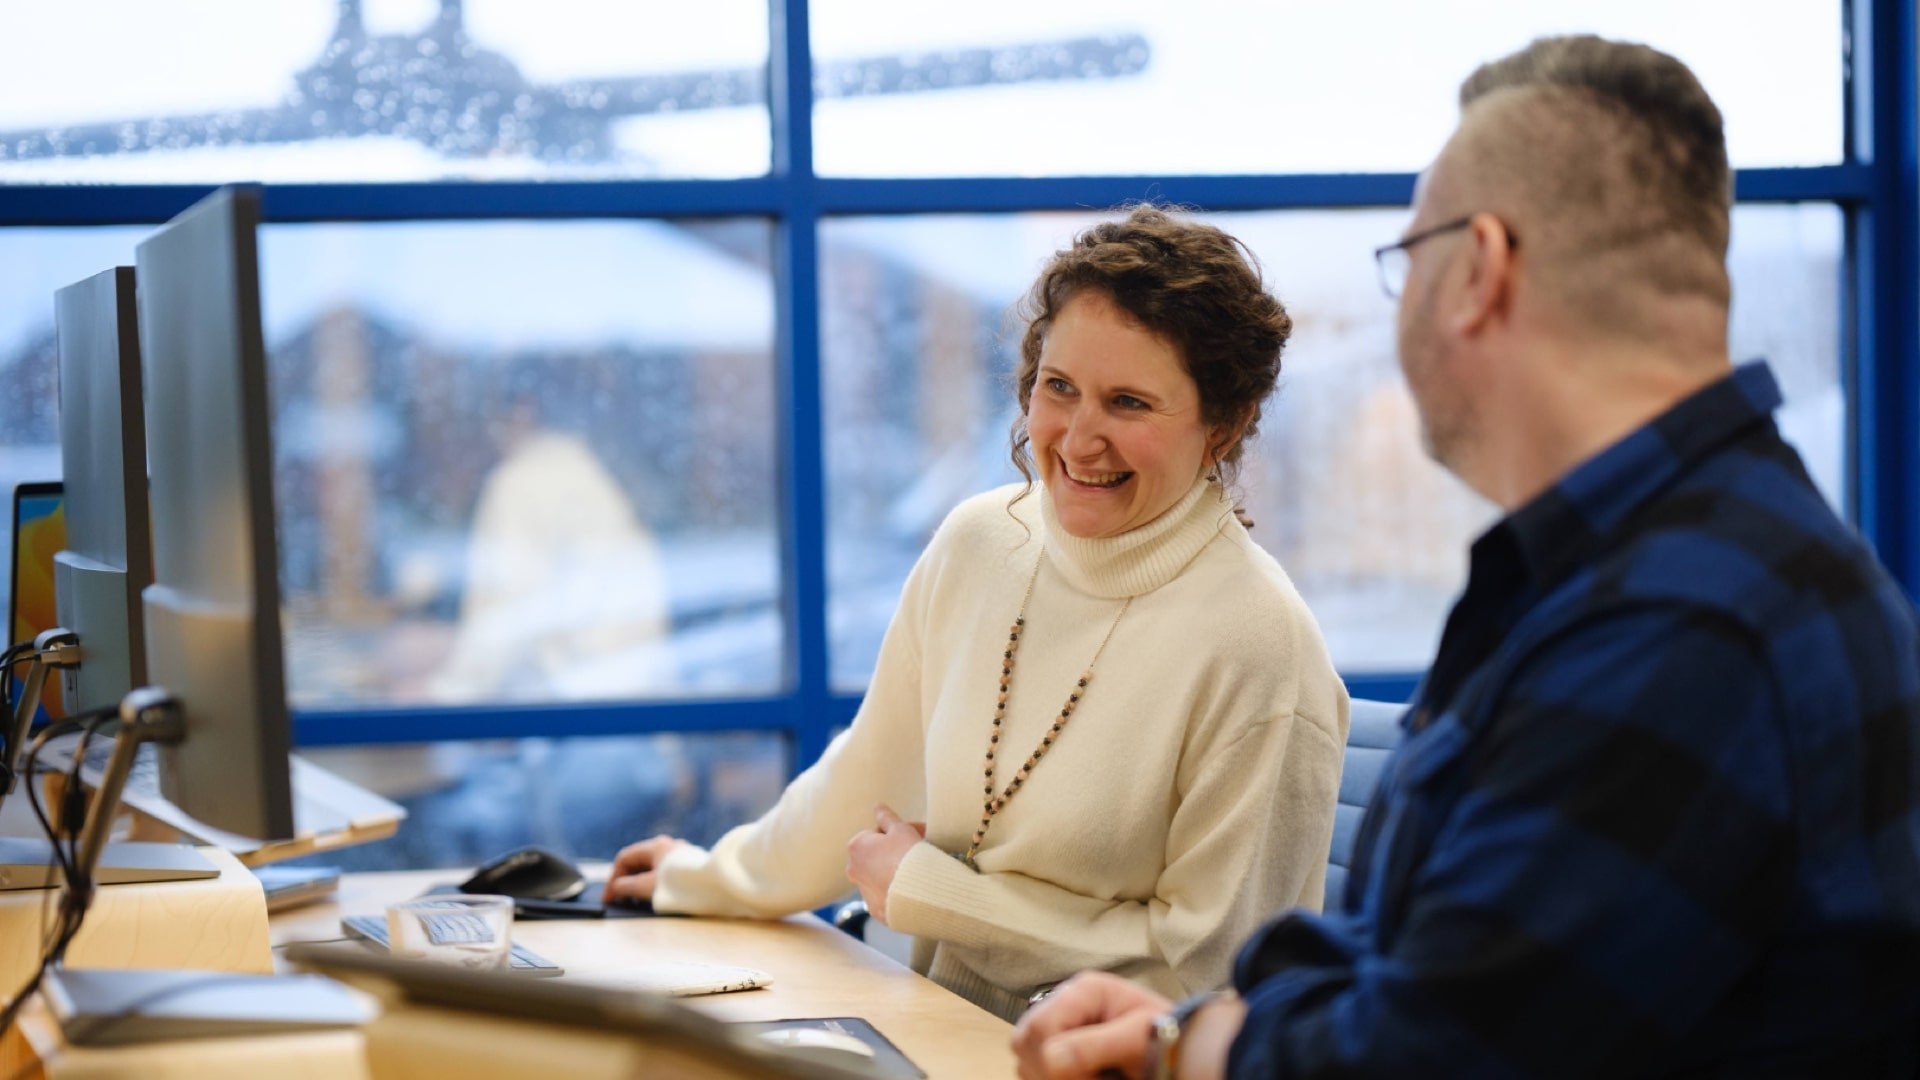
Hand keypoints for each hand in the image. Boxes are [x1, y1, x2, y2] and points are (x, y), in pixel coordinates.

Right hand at [602, 834, 688, 904]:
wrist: (717, 887)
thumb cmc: (681, 885)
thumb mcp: (647, 887)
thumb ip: (627, 887)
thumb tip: (617, 888)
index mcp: (656, 846)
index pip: (625, 858)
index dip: (613, 879)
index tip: (609, 898)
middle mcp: (668, 847)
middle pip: (638, 862)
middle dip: (626, 882)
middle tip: (620, 901)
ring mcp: (680, 856)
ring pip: (652, 869)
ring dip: (639, 885)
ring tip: (636, 903)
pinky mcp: (689, 868)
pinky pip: (665, 874)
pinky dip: (654, 886)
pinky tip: (655, 900)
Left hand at [844, 804, 924, 925]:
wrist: (918, 892)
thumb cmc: (908, 855)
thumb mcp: (900, 829)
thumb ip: (887, 817)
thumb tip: (877, 806)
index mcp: (856, 846)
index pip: (877, 833)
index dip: (899, 832)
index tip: (918, 833)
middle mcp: (853, 870)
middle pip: (877, 855)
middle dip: (896, 850)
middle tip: (921, 847)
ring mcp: (863, 892)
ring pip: (881, 875)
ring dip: (895, 869)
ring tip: (920, 869)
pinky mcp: (876, 909)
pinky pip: (887, 895)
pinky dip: (897, 889)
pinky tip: (914, 886)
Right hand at [1011, 971, 1168, 1079]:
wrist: (1177, 1054)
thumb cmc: (1165, 1040)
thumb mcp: (1135, 1040)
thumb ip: (1094, 1047)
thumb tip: (1052, 1059)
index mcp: (1084, 991)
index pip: (1042, 1026)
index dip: (1055, 1058)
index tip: (1090, 1076)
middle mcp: (1065, 1006)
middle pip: (1026, 1042)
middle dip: (1052, 1069)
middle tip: (1095, 1078)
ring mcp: (1059, 1030)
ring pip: (1026, 1060)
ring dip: (1053, 1077)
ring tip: (1096, 1077)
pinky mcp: (1058, 1051)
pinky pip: (1035, 1072)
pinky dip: (1052, 1078)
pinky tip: (1086, 1078)